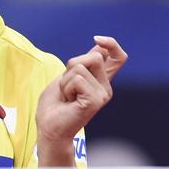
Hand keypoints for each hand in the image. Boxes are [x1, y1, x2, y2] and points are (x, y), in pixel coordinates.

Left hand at [36, 36, 127, 159]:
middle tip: (67, 88)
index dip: (111, 44)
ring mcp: (102, 94)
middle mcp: (105, 87)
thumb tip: (99, 46)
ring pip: (81, 66)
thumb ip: (83, 63)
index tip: (96, 39)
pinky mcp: (95, 101)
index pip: (118, 58)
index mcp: (101, 81)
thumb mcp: (67, 77)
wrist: (49, 128)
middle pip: (94, 56)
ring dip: (65, 80)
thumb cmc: (55, 105)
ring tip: (66, 96)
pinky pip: (77, 79)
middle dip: (72, 66)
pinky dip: (66, 88)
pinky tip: (68, 102)